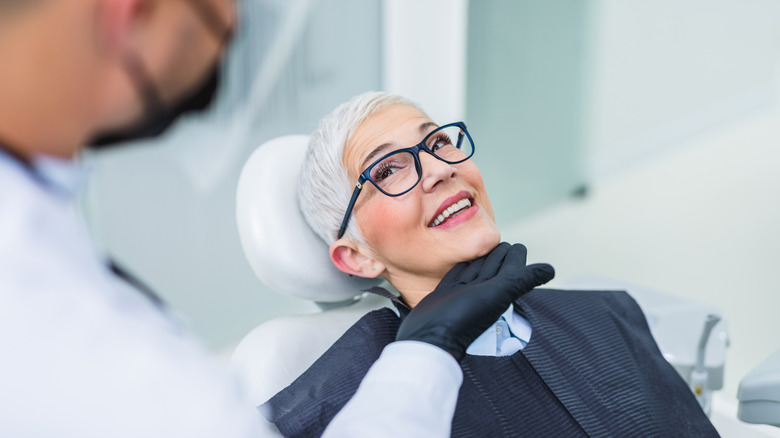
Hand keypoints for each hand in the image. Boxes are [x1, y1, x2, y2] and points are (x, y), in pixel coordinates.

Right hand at [395, 242, 553, 360]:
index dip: (516, 256)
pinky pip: (456, 275)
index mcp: (497, 290)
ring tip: (484, 248)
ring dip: (481, 258)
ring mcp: (462, 292)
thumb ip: (522, 281)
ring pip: (475, 269)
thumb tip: (551, 270)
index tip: (518, 246)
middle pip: (493, 267)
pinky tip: (462, 261)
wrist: (430, 338)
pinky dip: (461, 267)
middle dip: (499, 254)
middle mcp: (481, 291)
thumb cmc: (463, 319)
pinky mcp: (445, 293)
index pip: (511, 267)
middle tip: (502, 243)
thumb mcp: (496, 295)